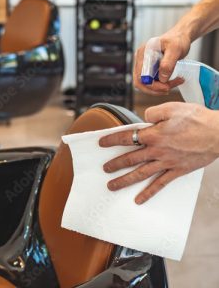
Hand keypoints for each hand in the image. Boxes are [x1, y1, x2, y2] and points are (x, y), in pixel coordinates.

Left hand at [99, 103, 218, 203]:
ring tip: (112, 187)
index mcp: (154, 134)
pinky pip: (160, 184)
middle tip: (104, 169)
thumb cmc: (196, 118)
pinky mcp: (177, 171)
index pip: (127, 137)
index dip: (112, 140)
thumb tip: (143, 120)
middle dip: (115, 164)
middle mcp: (157, 151)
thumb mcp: (171, 108)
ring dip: (125, 181)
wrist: (218, 134)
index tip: (101, 143)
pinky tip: (139, 200)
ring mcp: (167, 163)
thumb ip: (153, 113)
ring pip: (141, 174)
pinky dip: (149, 193)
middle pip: (131, 159)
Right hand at [133, 28, 190, 94]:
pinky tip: (170, 82)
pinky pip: (150, 81)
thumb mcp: (175, 49)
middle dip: (155, 89)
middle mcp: (140, 59)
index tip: (167, 87)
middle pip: (140, 82)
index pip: (141, 76)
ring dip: (158, 88)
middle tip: (170, 88)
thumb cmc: (177, 40)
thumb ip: (167, 64)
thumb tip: (161, 79)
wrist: (180, 37)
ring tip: (173, 84)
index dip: (152, 85)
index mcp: (143, 53)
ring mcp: (143, 64)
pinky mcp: (148, 68)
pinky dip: (159, 85)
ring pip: (145, 84)